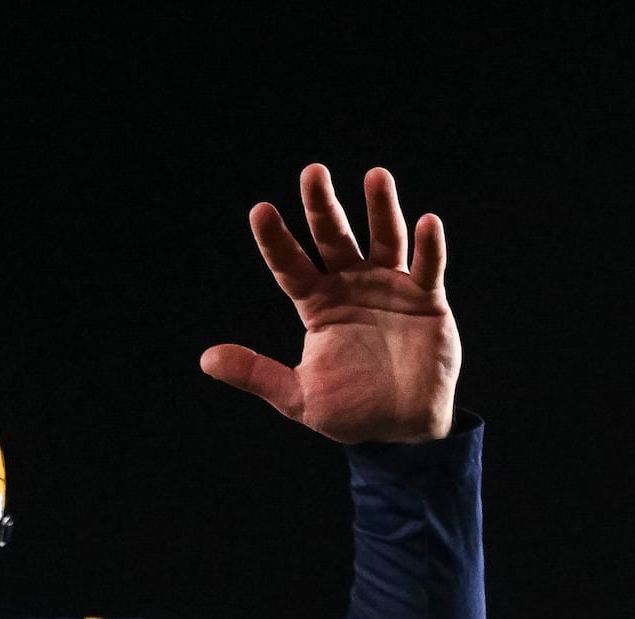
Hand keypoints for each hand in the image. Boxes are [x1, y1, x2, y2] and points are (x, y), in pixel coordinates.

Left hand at [200, 165, 458, 444]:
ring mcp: (390, 288)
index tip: (260, 211)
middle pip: (334, 238)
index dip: (276, 240)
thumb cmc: (349, 411)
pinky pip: (427, 267)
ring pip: (383, 239)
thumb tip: (207, 359)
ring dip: (380, 208)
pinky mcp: (426, 299)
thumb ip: (257, 373)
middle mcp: (351, 286)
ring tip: (375, 176)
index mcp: (318, 305)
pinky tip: (426, 223)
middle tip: (312, 173)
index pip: (291, 265)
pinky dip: (428, 245)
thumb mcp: (298, 397)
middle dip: (323, 206)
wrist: (401, 429)